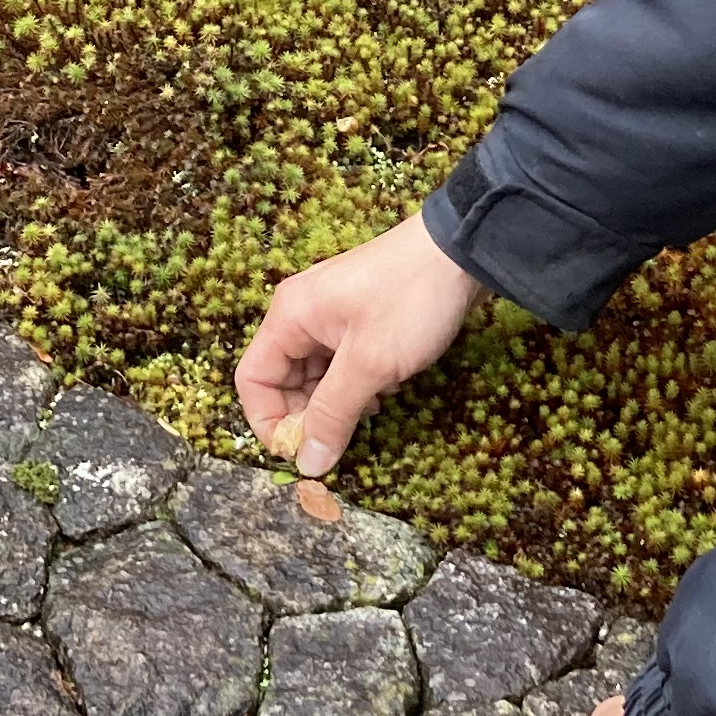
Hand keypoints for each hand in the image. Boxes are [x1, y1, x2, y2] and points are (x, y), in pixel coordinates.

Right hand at [236, 209, 482, 479]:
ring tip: (373, 405)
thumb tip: (307, 464)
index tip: (301, 450)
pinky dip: (358, 382)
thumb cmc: (409, 301)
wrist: (462, 252)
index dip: (269, 421)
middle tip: (344, 433)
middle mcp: (301, 314)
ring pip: (316, 373)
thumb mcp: (369, 364)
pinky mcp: (359, 317)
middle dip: (308, 412)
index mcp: (289, 317)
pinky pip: (342, 361)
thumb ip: (333, 415)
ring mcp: (331, 314)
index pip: (253, 379)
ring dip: (338, 400)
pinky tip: (387, 386)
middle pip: (283, 378)